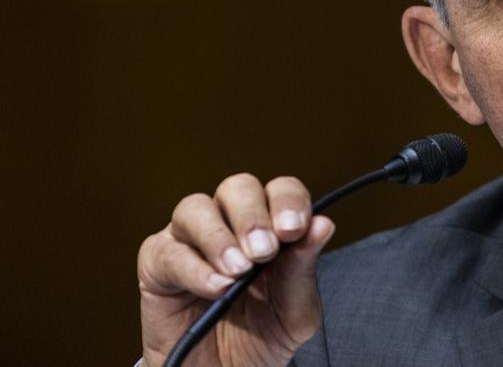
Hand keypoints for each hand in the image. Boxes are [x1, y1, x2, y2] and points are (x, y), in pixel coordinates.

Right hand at [137, 173, 334, 366]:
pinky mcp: (157, 264)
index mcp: (270, 224)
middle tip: (265, 251)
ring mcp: (190, 239)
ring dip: (219, 236)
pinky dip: (194, 268)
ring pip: (196, 207)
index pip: (280, 190)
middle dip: (253, 216)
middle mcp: (229, 223)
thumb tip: (324, 224)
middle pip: (238, 187)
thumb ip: (304, 270)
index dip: (288, 200)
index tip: (295, 229)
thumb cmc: (261, 337)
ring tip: (238, 271)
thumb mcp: (295, 311)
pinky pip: (168, 251)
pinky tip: (216, 288)